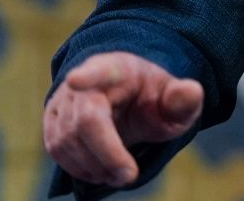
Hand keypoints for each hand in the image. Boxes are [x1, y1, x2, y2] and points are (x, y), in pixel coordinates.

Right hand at [42, 52, 204, 186]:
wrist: (129, 100)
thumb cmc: (152, 98)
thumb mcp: (175, 99)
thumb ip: (183, 98)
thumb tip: (192, 91)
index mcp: (117, 68)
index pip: (100, 70)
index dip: (87, 76)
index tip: (76, 79)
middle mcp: (82, 82)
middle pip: (85, 121)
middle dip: (107, 153)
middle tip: (129, 176)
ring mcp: (62, 100)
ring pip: (66, 140)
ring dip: (93, 165)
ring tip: (120, 174)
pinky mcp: (51, 120)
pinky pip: (56, 149)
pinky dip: (78, 167)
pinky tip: (100, 172)